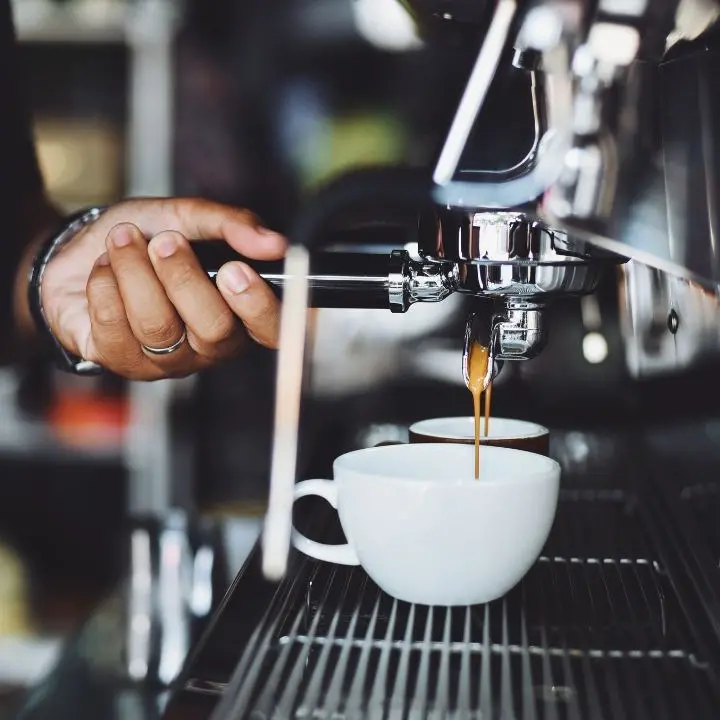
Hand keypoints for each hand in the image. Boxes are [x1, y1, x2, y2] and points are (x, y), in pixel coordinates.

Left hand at [41, 198, 286, 379]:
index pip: (272, 331)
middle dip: (184, 277)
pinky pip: (115, 327)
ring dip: (135, 271)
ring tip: (122, 240)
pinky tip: (104, 270)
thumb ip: (232, 225)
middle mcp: (211, 345)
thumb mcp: (188, 217)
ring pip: (159, 326)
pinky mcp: (123, 363)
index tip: (235, 269)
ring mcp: (168, 360)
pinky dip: (104, 285)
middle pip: (215, 330)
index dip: (258, 306)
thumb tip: (274, 243)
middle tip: (164, 241)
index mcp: (240, 312)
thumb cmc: (144, 239)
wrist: (79, 252)